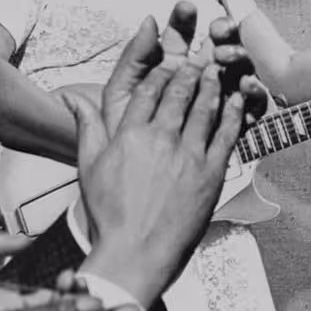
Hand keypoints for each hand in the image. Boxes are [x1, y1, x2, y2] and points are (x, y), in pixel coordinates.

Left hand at [57, 6, 267, 131]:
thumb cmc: (126, 142)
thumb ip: (132, 59)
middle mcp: (194, 77)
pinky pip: (247, 103)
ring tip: (234, 56)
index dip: (183, 18)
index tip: (186, 6)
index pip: (179, 34)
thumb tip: (147, 21)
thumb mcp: (122, 97)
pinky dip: (250, 95)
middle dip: (218, 33)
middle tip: (222, 26)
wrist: (139, 191)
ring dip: (237, 59)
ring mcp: (217, 96)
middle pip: (212, 46)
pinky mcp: (232, 121)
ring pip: (235, 70)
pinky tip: (247, 88)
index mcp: (167, 66)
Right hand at [72, 36, 245, 305]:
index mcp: (130, 135)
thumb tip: (73, 100)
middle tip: (198, 57)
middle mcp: (160, 140)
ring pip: (204, 108)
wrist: (135, 254)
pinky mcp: (210, 173)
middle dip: (189, 70)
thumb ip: (87, 128)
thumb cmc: (110, 215)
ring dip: (212, 85)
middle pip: (178, 93)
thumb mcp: (89, 167)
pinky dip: (233, 113)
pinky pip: (226, 134)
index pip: (148, 90)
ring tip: (216, 71)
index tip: (168, 60)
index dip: (160, 71)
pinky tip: (237, 99)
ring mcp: (188, 156)